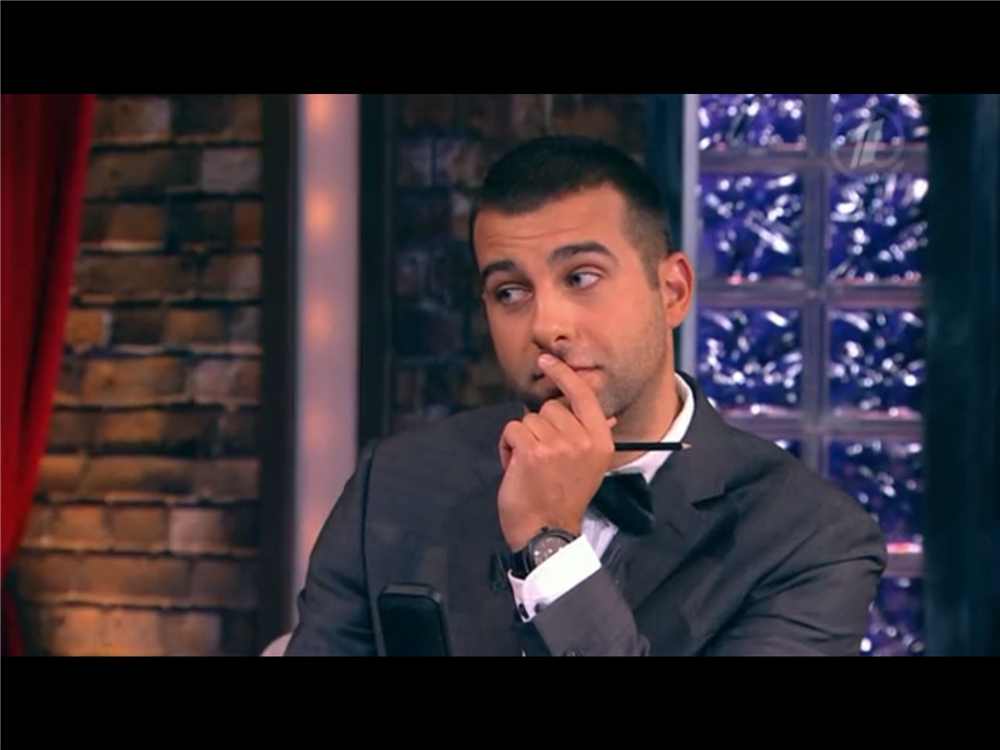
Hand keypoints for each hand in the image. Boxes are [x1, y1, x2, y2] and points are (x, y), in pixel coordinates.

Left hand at [497, 353, 616, 550]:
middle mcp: (583, 440)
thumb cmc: (564, 498)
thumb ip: (592, 437)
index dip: (563, 375)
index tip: (547, 360)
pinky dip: (507, 446)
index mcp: (600, 441)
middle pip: (550, 407)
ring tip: (529, 465)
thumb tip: (607, 416)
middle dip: (539, 426)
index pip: (583, 395)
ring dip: (522, 439)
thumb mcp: (590, 466)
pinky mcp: (533, 452)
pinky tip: (515, 466)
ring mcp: (558, 446)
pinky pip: (512, 429)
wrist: (547, 531)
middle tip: (542, 455)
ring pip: (528, 419)